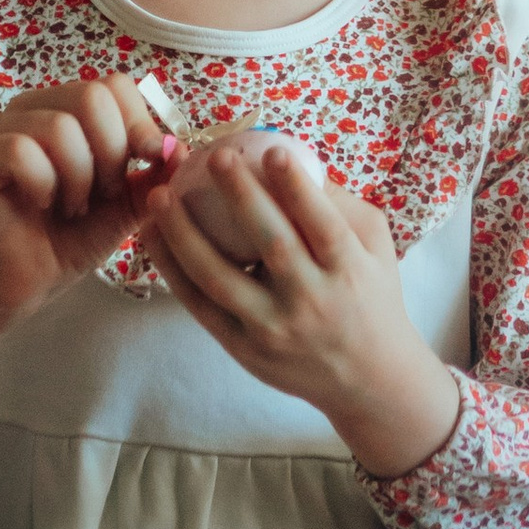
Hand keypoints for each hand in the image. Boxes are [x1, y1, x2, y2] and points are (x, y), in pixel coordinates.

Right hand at [0, 73, 176, 323]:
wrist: (24, 286)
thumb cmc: (69, 239)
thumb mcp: (124, 205)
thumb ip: (151, 175)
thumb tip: (179, 148)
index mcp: (65, 107)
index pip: (113, 84)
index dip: (138, 125)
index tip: (142, 168)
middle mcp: (29, 108)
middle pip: (91, 96)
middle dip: (111, 154)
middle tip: (102, 194)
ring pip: (58, 127)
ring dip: (78, 177)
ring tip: (71, 206)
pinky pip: (20, 152)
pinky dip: (44, 185)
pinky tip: (42, 205)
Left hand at [145, 134, 461, 478]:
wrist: (369, 379)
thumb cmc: (371, 296)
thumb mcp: (375, 247)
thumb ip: (339, 203)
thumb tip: (290, 155)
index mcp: (349, 272)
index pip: (323, 224)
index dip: (297, 188)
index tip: (272, 149)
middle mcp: (312, 302)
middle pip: (272, 245)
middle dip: (241, 197)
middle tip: (214, 156)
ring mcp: (274, 329)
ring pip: (221, 279)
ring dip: (185, 235)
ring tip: (160, 196)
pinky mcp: (245, 349)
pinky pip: (202, 306)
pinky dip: (174, 271)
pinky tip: (153, 236)